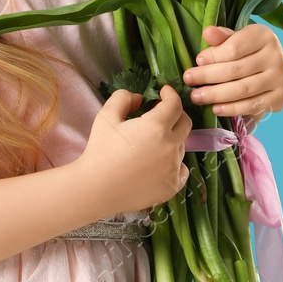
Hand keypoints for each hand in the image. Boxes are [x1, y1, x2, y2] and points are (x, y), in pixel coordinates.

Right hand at [77, 86, 192, 214]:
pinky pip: (182, 169)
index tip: (164, 92)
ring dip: (172, 139)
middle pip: (185, 123)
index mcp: (156, 127)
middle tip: (162, 114)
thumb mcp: (106, 116)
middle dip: (176, 114)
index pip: (175, 104)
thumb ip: (123, 98)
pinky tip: (161, 163)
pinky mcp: (172, 186)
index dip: (171, 94)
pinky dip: (175, 163)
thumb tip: (140, 99)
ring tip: (152, 143)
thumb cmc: (100, 151)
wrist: (96, 189)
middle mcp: (170, 146)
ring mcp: (173, 168)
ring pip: (181, 147)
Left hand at [182, 24, 282, 120]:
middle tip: (189, 80)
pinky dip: (232, 109)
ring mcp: (280, 78)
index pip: (234, 47)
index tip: (197, 61)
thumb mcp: (235, 39)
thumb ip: (222, 37)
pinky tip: (215, 109)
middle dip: (208, 76)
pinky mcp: (281, 97)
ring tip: (196, 96)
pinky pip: (252, 105)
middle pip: (236, 69)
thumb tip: (207, 33)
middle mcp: (276, 55)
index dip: (213, 55)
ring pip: (242, 89)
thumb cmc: (248, 52)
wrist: (272, 70)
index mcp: (264, 35)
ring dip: (216, 95)